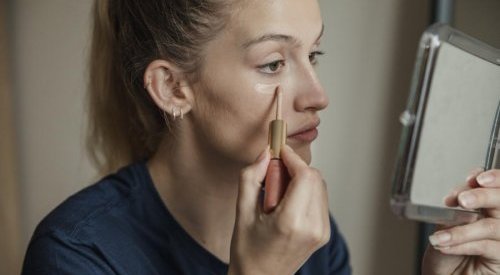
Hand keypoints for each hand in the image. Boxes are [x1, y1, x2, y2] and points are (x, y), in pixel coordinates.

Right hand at [228, 145, 329, 274]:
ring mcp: (321, 232)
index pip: (305, 176)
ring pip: (319, 186)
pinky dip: (306, 192)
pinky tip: (287, 203)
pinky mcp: (324, 233)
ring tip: (278, 194)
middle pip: (315, 178)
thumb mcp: (241, 211)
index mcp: (291, 222)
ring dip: (301, 179)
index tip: (279, 151)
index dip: (292, 158)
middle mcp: (312, 227)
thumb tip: (264, 153)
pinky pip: (320, 199)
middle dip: (295, 168)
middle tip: (273, 175)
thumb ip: (251, 177)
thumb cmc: (248, 250)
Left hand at [422, 169, 499, 274]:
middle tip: (463, 200)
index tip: (475, 178)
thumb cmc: (446, 253)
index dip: (494, 178)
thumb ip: (457, 207)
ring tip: (440, 236)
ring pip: (492, 226)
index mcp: (489, 209)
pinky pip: (486, 246)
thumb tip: (462, 192)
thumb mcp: (447, 223)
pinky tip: (444, 245)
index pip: (499, 188)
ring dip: (462, 229)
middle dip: (483, 196)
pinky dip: (462, 244)